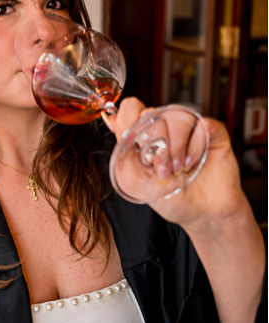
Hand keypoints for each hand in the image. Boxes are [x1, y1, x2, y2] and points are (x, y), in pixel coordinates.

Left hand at [102, 97, 247, 232]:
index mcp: (143, 135)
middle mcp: (165, 127)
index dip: (129, 121)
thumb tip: (110, 119)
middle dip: (155, 143)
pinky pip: (202, 124)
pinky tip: (191, 164)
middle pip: (153, 112)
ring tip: (177, 169)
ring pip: (177, 115)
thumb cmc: (169, 198)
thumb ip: (121, 151)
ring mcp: (189, 128)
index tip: (135, 145)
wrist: (202, 214)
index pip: (131, 108)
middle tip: (162, 170)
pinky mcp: (213, 132)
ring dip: (174, 145)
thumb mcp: (135, 180)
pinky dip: (195, 145)